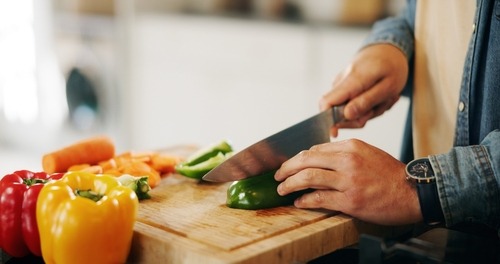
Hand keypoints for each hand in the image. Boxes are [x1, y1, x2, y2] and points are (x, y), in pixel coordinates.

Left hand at [275, 139, 421, 225]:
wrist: (413, 192)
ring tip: (282, 189)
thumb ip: (344, 153)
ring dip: (290, 184)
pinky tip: (298, 202)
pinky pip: (319, 198)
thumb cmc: (390, 174)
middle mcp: (347, 160)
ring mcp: (348, 181)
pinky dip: (305, 200)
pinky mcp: (350, 200)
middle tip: (277, 175)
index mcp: (351, 146)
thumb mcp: (368, 153)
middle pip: (306, 160)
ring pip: (308, 177)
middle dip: (287, 168)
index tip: (291, 165)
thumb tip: (319, 157)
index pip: (315, 149)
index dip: (298, 158)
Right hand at [321, 44, 408, 136]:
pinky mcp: (344, 86)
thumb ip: (366, 101)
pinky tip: (377, 96)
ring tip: (383, 98)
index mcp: (352, 80)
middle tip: (380, 107)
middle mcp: (341, 81)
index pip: (326, 102)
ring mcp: (341, 83)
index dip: (327, 120)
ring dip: (367, 111)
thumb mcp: (388, 86)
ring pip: (347, 110)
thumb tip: (346, 115)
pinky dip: (366, 105)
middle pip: (337, 112)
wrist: (388, 49)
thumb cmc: (392, 66)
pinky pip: (351, 104)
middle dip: (359, 117)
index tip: (335, 133)